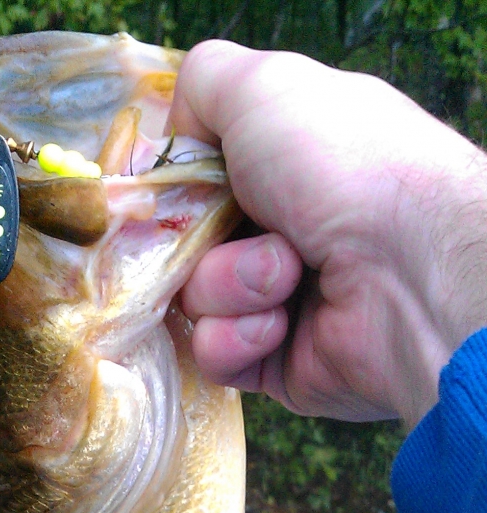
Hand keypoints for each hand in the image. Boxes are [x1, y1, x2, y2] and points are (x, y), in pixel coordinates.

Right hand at [173, 42, 486, 427]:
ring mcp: (278, 300)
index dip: (179, 183)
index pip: (200, 176)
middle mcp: (283, 228)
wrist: (405, 269)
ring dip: (226, 284)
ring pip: (195, 299)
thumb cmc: (342, 166)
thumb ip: (203, 84)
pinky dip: (236, 337)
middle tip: (241, 227)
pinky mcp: (275, 363)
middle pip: (185, 240)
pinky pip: (214, 354)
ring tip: (286, 276)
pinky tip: (278, 325)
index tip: (176, 186)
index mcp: (286, 162)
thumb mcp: (264, 87)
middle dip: (199, 236)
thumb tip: (173, 131)